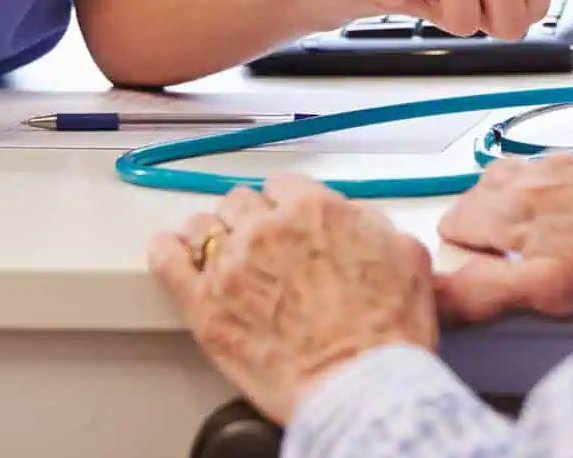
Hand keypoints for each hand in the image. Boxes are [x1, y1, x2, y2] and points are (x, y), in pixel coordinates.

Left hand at [148, 173, 436, 425]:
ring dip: (213, 236)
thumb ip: (371, 224)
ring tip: (219, 251)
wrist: (360, 386)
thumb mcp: (406, 256)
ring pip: (204, 227)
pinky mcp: (204, 307)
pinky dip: (166, 252)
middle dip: (251, 220)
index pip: (283, 186)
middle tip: (262, 245)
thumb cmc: (386, 332)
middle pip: (241, 202)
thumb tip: (356, 222)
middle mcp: (265, 228)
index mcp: (313, 209)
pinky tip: (168, 250)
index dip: (287, 206)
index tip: (288, 221)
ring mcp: (230, 266)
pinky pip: (168, 263)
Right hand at [433, 152, 572, 322]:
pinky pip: (552, 172)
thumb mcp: (544, 289)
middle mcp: (529, 177)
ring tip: (540, 236)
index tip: (482, 270)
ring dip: (516, 203)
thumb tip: (443, 292)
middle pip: (480, 195)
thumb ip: (486, 287)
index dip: (463, 252)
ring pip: (515, 178)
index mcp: (508, 208)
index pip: (454, 221)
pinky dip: (553, 192)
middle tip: (511, 257)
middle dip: (486, 224)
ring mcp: (560, 164)